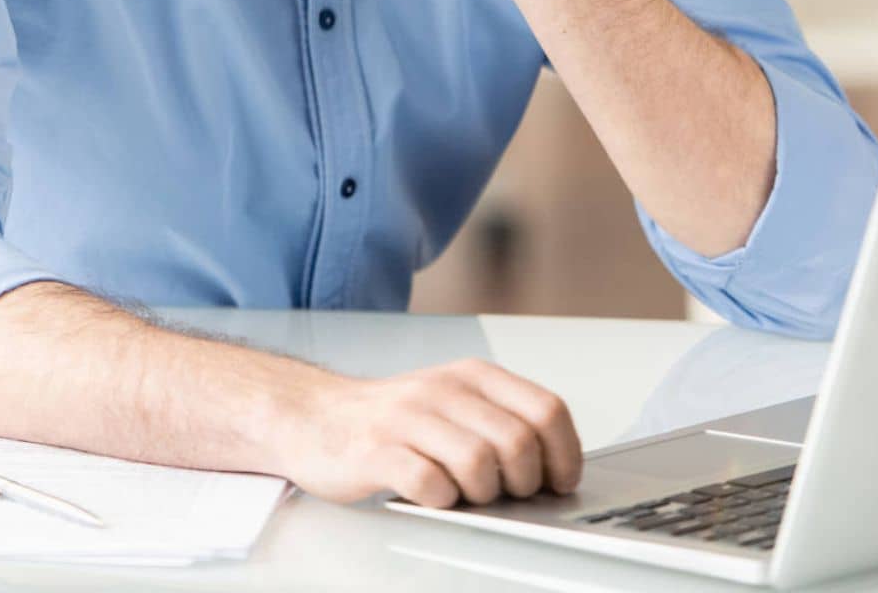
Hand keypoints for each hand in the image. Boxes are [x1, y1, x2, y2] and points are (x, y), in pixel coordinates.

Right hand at [272, 358, 582, 507]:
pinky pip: (427, 483)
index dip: (564, 455)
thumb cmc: (392, 419)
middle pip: (517, 441)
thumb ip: (501, 423)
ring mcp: (406, 419)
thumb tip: (555, 469)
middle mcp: (441, 390)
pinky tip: (430, 494)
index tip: (557, 481)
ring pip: (478, 463)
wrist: (313, 416)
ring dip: (480, 493)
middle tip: (503, 493)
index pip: (546, 409)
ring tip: (463, 493)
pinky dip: (439, 500)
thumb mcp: (453, 404)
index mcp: (471, 376)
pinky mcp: (374, 451)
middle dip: (521, 482)